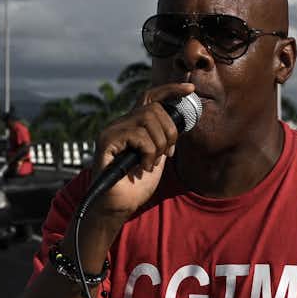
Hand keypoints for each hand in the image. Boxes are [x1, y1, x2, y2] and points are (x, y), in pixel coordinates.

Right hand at [85, 84, 194, 225]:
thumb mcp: (157, 156)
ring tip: (151, 163)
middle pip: (154, 108)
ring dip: (159, 145)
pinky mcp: (106, 141)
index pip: (150, 96)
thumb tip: (181, 121)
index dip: (170, 90)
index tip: (190, 90)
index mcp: (131, 125)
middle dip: (169, 133)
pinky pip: (139, 135)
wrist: (118, 207)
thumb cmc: (136, 185)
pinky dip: (148, 153)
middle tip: (166, 154)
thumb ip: (164, 138)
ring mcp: (111, 130)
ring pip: (148, 119)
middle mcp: (119, 123)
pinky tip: (142, 167)